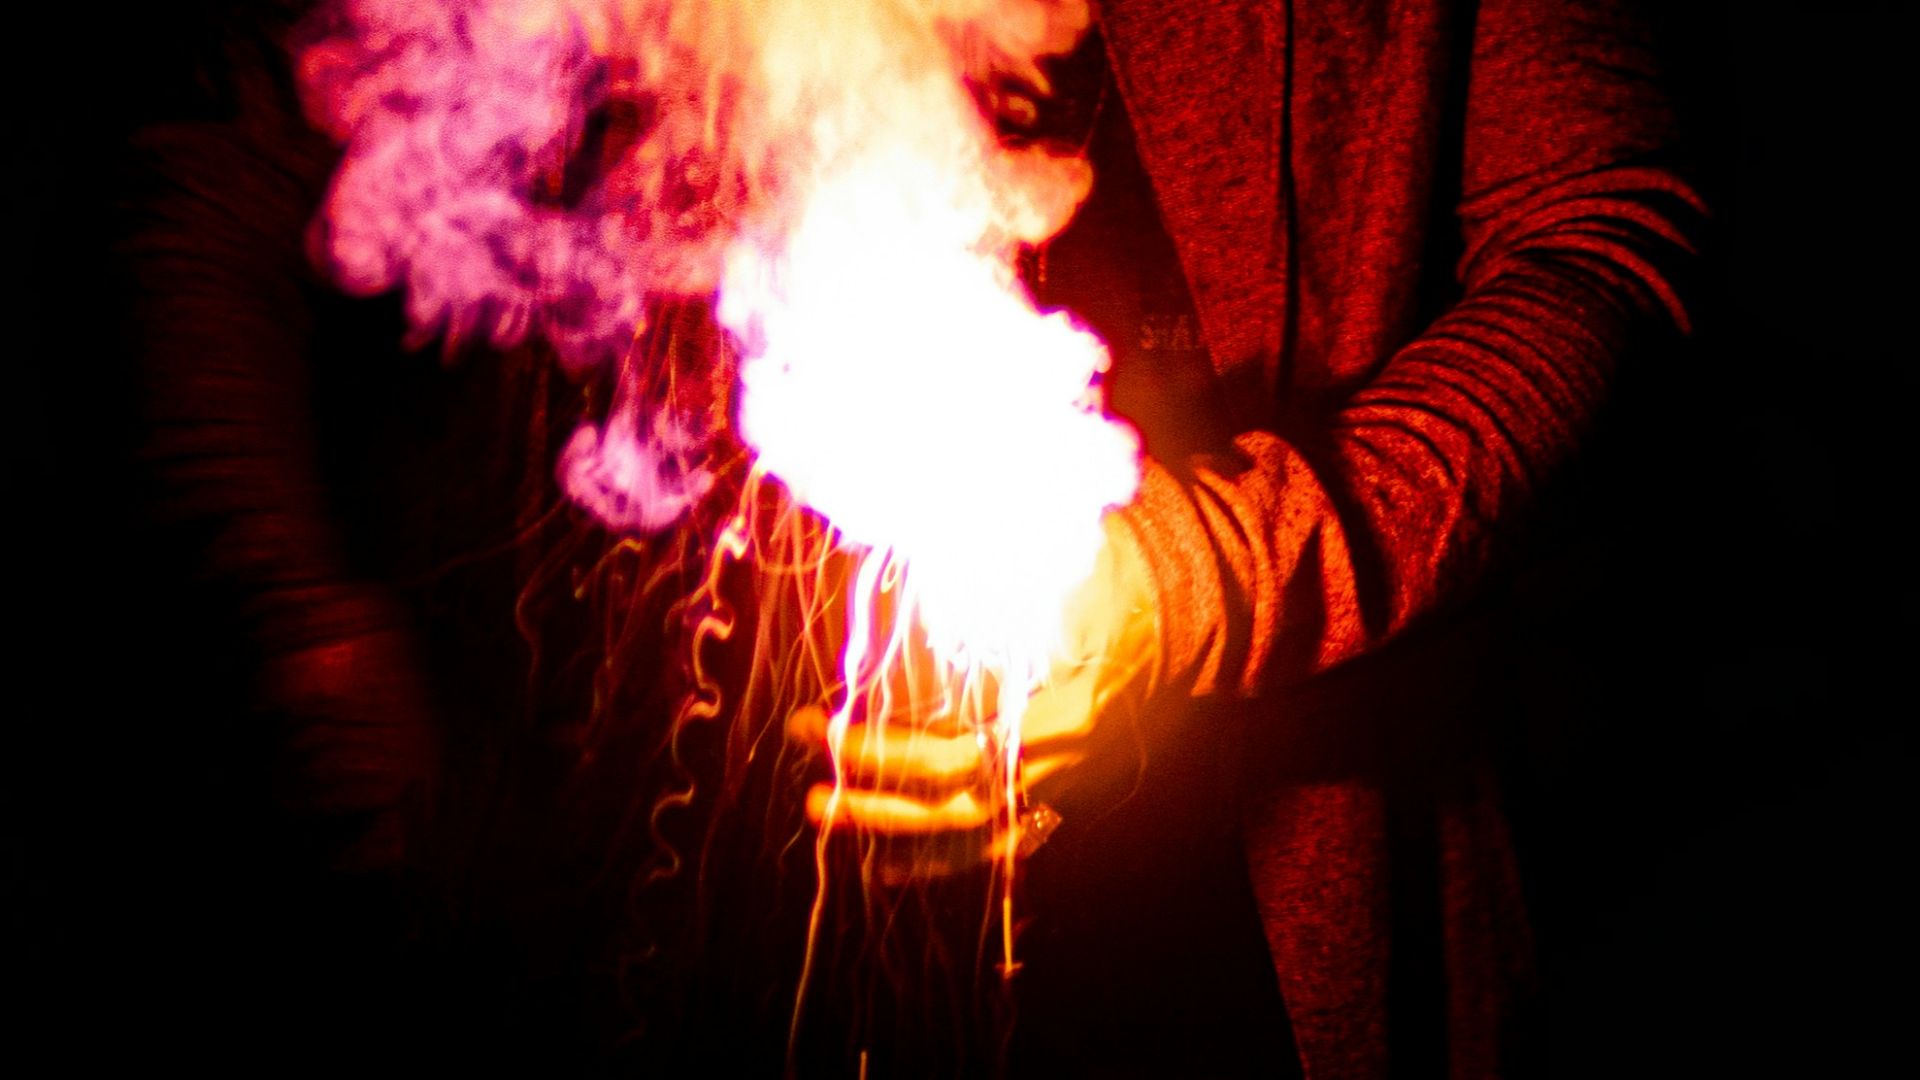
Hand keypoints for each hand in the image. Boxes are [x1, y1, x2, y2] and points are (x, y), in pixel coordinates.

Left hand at [787, 517, 1158, 879]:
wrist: (1173, 624)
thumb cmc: (1109, 595)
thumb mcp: (1057, 585)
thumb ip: (987, 598)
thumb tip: (899, 584)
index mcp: (1059, 718)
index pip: (958, 751)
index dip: (889, 746)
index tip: (831, 720)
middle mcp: (1059, 767)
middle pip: (957, 801)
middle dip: (877, 791)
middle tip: (812, 772)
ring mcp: (1062, 789)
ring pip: (972, 836)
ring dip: (894, 832)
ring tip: (827, 817)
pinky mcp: (1059, 799)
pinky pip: (996, 847)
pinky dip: (939, 862)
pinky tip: (883, 868)